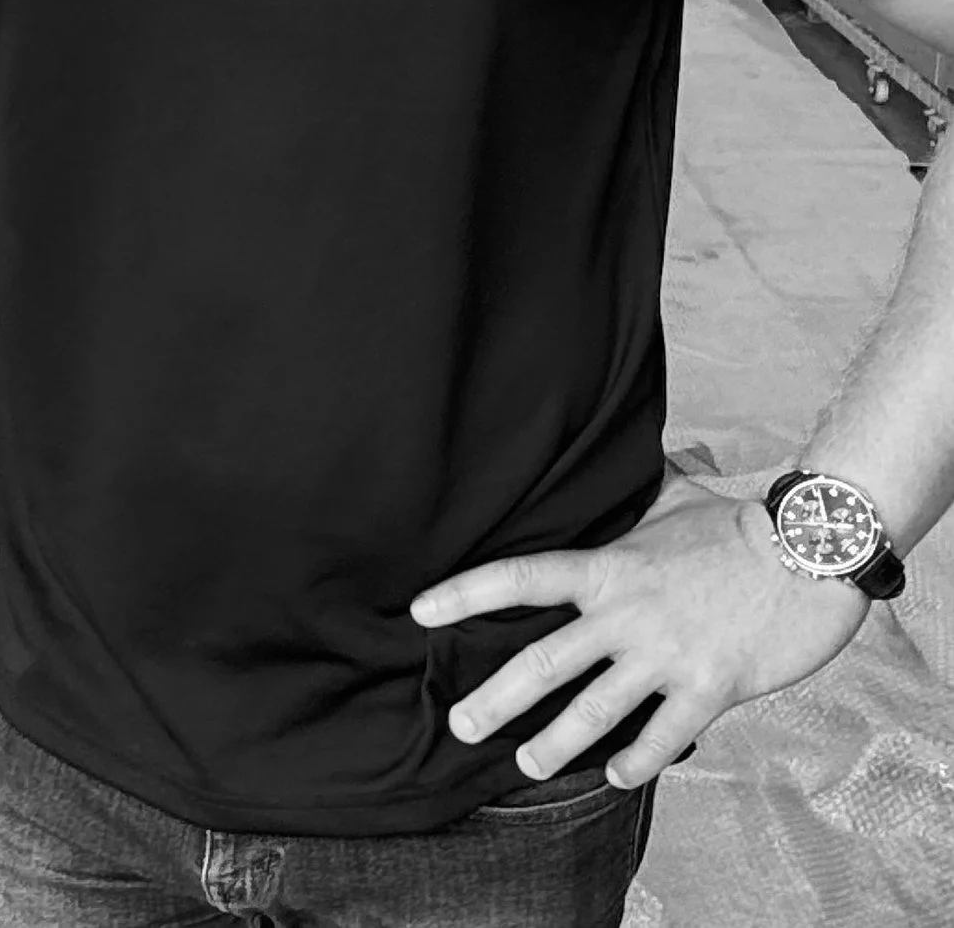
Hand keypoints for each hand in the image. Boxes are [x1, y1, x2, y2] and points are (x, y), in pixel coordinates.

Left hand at [410, 470, 869, 788]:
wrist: (813, 555)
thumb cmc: (740, 525)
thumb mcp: (675, 497)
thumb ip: (638, 492)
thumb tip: (625, 457)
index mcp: (609, 566)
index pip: (520, 577)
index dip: (465, 593)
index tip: (419, 610)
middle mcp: (627, 613)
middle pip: (544, 660)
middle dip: (496, 700)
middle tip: (459, 727)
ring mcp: (667, 653)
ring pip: (595, 710)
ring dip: (556, 744)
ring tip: (526, 766)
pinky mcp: (712, 687)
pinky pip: (664, 736)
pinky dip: (637, 760)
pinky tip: (616, 776)